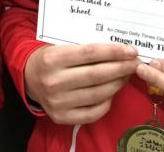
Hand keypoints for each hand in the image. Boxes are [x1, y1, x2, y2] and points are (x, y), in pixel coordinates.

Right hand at [24, 43, 138, 124]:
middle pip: (97, 74)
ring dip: (118, 83)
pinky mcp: (62, 117)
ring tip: (127, 75)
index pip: (90, 54)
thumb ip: (84, 49)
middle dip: (121, 67)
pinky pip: (94, 111)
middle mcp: (54, 81)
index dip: (113, 52)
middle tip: (136, 63)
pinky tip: (112, 91)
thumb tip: (118, 51)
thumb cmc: (49, 59)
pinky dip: (107, 101)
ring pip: (98, 93)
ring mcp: (58, 102)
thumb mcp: (59, 46)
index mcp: (52, 59)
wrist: (27, 78)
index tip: (131, 50)